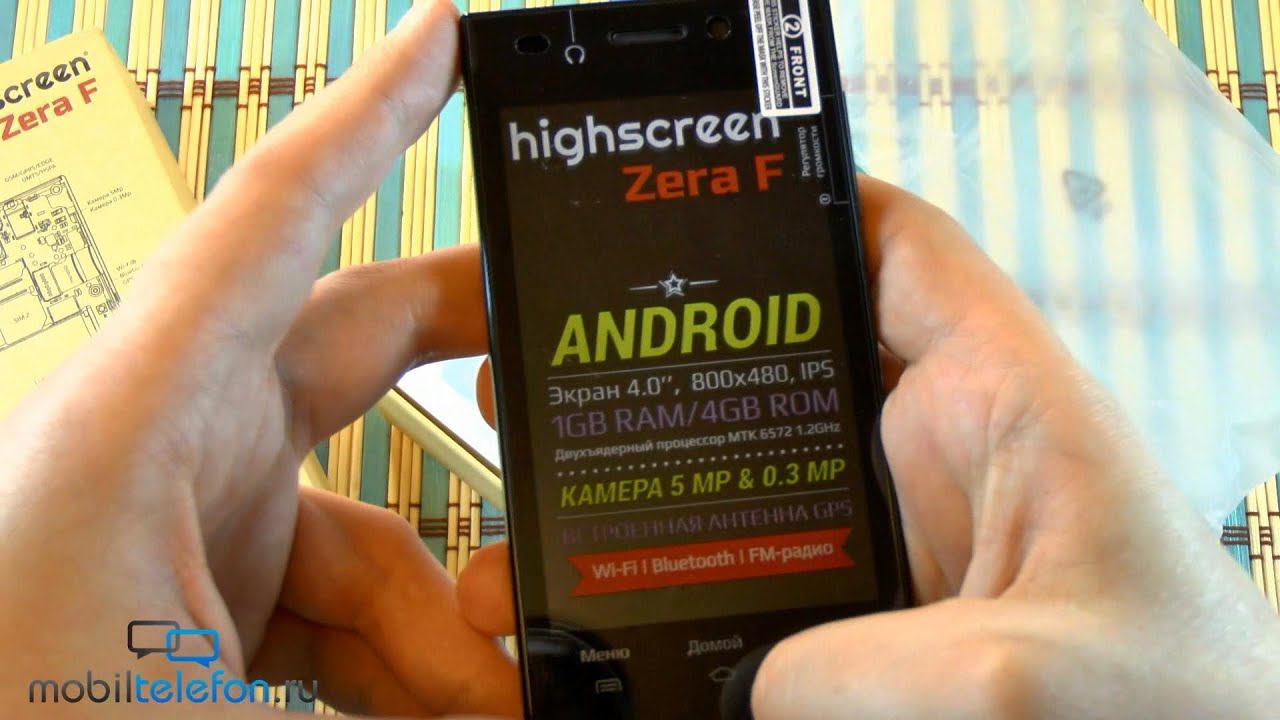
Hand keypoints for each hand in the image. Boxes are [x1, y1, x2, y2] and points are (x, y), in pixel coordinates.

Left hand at [0, 1, 517, 716]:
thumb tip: (538, 719)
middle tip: (561, 343)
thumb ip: (402, 696)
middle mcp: (157, 451)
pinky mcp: (198, 592)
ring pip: (365, 513)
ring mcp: (183, 522)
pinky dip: (398, 641)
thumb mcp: (203, 717)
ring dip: (446, 600)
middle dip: (473, 340)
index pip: (269, 221)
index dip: (371, 117)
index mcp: (130, 434)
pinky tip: (447, 698)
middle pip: (350, 342)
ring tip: (500, 687)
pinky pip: (331, 583)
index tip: (446, 41)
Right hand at [457, 177, 1279, 718]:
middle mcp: (943, 458)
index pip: (897, 251)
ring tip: (555, 494)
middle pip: (789, 361)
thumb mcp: (1023, 684)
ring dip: (664, 480)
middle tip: (562, 358)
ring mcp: (903, 539)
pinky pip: (758, 568)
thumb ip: (874, 671)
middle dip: (679, 356)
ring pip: (759, 475)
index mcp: (1005, 407)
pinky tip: (614, 599)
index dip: (797, 204)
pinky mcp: (879, 616)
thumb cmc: (1189, 715)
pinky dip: (685, 574)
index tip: (683, 202)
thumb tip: (749, 688)